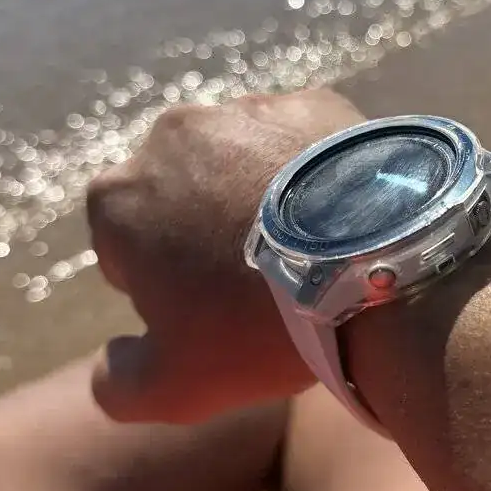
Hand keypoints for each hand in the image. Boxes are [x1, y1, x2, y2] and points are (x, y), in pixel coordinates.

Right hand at [86, 89, 364, 422]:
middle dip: (204, 231)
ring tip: (308, 251)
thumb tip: (112, 361)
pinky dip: (311, 175)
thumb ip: (116, 382)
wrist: (378, 269)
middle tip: (259, 283)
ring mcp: (246, 110)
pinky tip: (341, 219)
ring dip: (256, 197)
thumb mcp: (174, 386)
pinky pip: (300, 144)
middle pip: (178, 195)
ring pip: (239, 163)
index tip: (211, 311)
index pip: (122, 248)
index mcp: (118, 197)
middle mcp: (170, 134)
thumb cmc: (261, 328)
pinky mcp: (313, 103)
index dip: (163, 287)